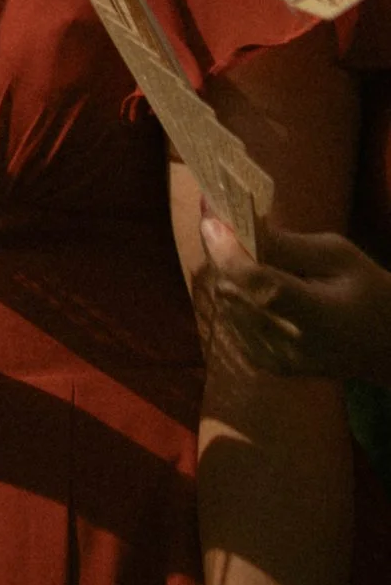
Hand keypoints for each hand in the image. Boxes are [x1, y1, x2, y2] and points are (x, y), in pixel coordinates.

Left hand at [201, 214, 390, 387]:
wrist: (384, 348)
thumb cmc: (370, 293)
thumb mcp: (340, 257)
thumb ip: (288, 245)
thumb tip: (239, 225)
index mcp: (319, 317)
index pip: (262, 286)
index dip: (230, 252)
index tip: (211, 219)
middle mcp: (292, 346)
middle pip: (235, 293)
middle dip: (222, 254)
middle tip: (223, 223)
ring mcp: (277, 360)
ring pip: (227, 304)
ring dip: (227, 273)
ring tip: (246, 253)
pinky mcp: (268, 365)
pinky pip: (233, 320)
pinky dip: (236, 295)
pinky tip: (256, 284)